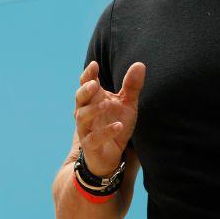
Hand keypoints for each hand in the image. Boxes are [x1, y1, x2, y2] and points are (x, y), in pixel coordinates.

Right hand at [74, 60, 144, 176]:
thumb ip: (132, 86)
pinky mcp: (90, 145)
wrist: (113, 154)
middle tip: (94, 84)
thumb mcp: (128, 104)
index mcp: (93, 99)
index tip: (94, 65)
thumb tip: (140, 64)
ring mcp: (86, 128)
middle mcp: (86, 111)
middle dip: (85, 90)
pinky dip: (105, 132)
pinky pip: (94, 138)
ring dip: (93, 110)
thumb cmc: (116, 123)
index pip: (86, 83)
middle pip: (79, 98)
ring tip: (107, 104)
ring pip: (82, 117)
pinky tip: (118, 126)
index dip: (88, 75)